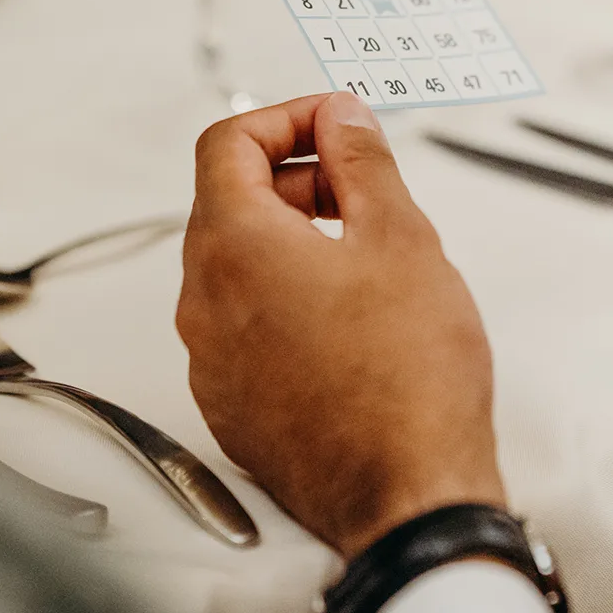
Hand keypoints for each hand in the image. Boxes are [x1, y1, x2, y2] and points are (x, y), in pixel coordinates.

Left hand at [176, 91, 503, 557]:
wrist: (408, 495)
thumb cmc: (408, 378)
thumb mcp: (402, 237)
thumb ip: (362, 160)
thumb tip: (342, 116)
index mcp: (234, 246)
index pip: (227, 143)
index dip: (285, 117)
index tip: (336, 125)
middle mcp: (204, 302)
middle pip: (230, 204)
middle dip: (298, 180)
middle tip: (366, 190)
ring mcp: (211, 360)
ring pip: (238, 268)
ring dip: (294, 240)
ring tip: (369, 259)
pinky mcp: (233, 405)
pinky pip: (245, 327)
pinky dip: (287, 300)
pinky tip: (352, 321)